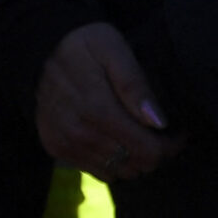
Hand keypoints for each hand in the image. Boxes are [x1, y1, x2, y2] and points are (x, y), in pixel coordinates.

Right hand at [35, 22, 183, 181]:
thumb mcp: (114, 49)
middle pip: (134, 165)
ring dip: (132, 158)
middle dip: (154, 153)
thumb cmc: (84, 45)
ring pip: (117, 172)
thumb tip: (158, 122)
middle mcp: (77, 133)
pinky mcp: (54, 146)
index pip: (147, 150)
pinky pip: (95, 170)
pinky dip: (110, 160)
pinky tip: (112, 138)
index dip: (169, 146)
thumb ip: (135, 84)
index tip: (177, 133)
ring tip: (136, 134)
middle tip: (158, 133)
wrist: (40, 46)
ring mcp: (64, 142)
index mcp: (96, 109)